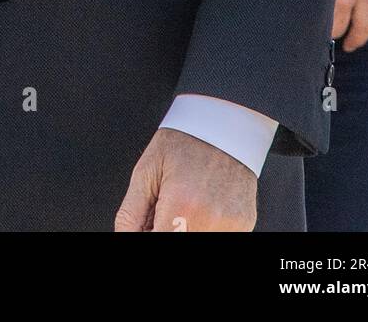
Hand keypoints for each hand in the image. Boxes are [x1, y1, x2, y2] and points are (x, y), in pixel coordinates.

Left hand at [114, 128, 256, 231]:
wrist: (224, 123)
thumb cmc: (184, 141)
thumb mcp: (146, 172)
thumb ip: (130, 215)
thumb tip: (123, 237)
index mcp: (182, 206)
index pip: (157, 243)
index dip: (148, 233)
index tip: (149, 223)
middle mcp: (210, 220)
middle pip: (177, 243)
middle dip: (165, 229)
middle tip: (164, 210)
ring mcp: (231, 225)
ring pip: (198, 240)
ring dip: (185, 230)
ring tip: (183, 206)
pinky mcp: (244, 224)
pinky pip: (217, 235)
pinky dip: (204, 226)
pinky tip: (201, 205)